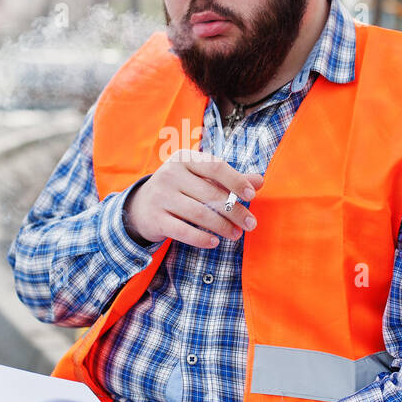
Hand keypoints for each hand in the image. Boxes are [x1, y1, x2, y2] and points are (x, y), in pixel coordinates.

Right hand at [124, 150, 264, 249]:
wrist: (141, 205)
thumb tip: (259, 180)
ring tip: (236, 234)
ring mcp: (161, 196)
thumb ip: (230, 179)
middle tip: (250, 224)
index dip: (235, 180)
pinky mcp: (155, 219)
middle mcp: (170, 174)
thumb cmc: (180, 189)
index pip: (215, 166)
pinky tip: (215, 242)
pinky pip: (183, 231)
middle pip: (210, 194)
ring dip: (222, 226)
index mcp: (184, 159)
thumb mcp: (200, 178)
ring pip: (199, 213)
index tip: (251, 194)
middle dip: (234, 211)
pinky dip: (201, 238)